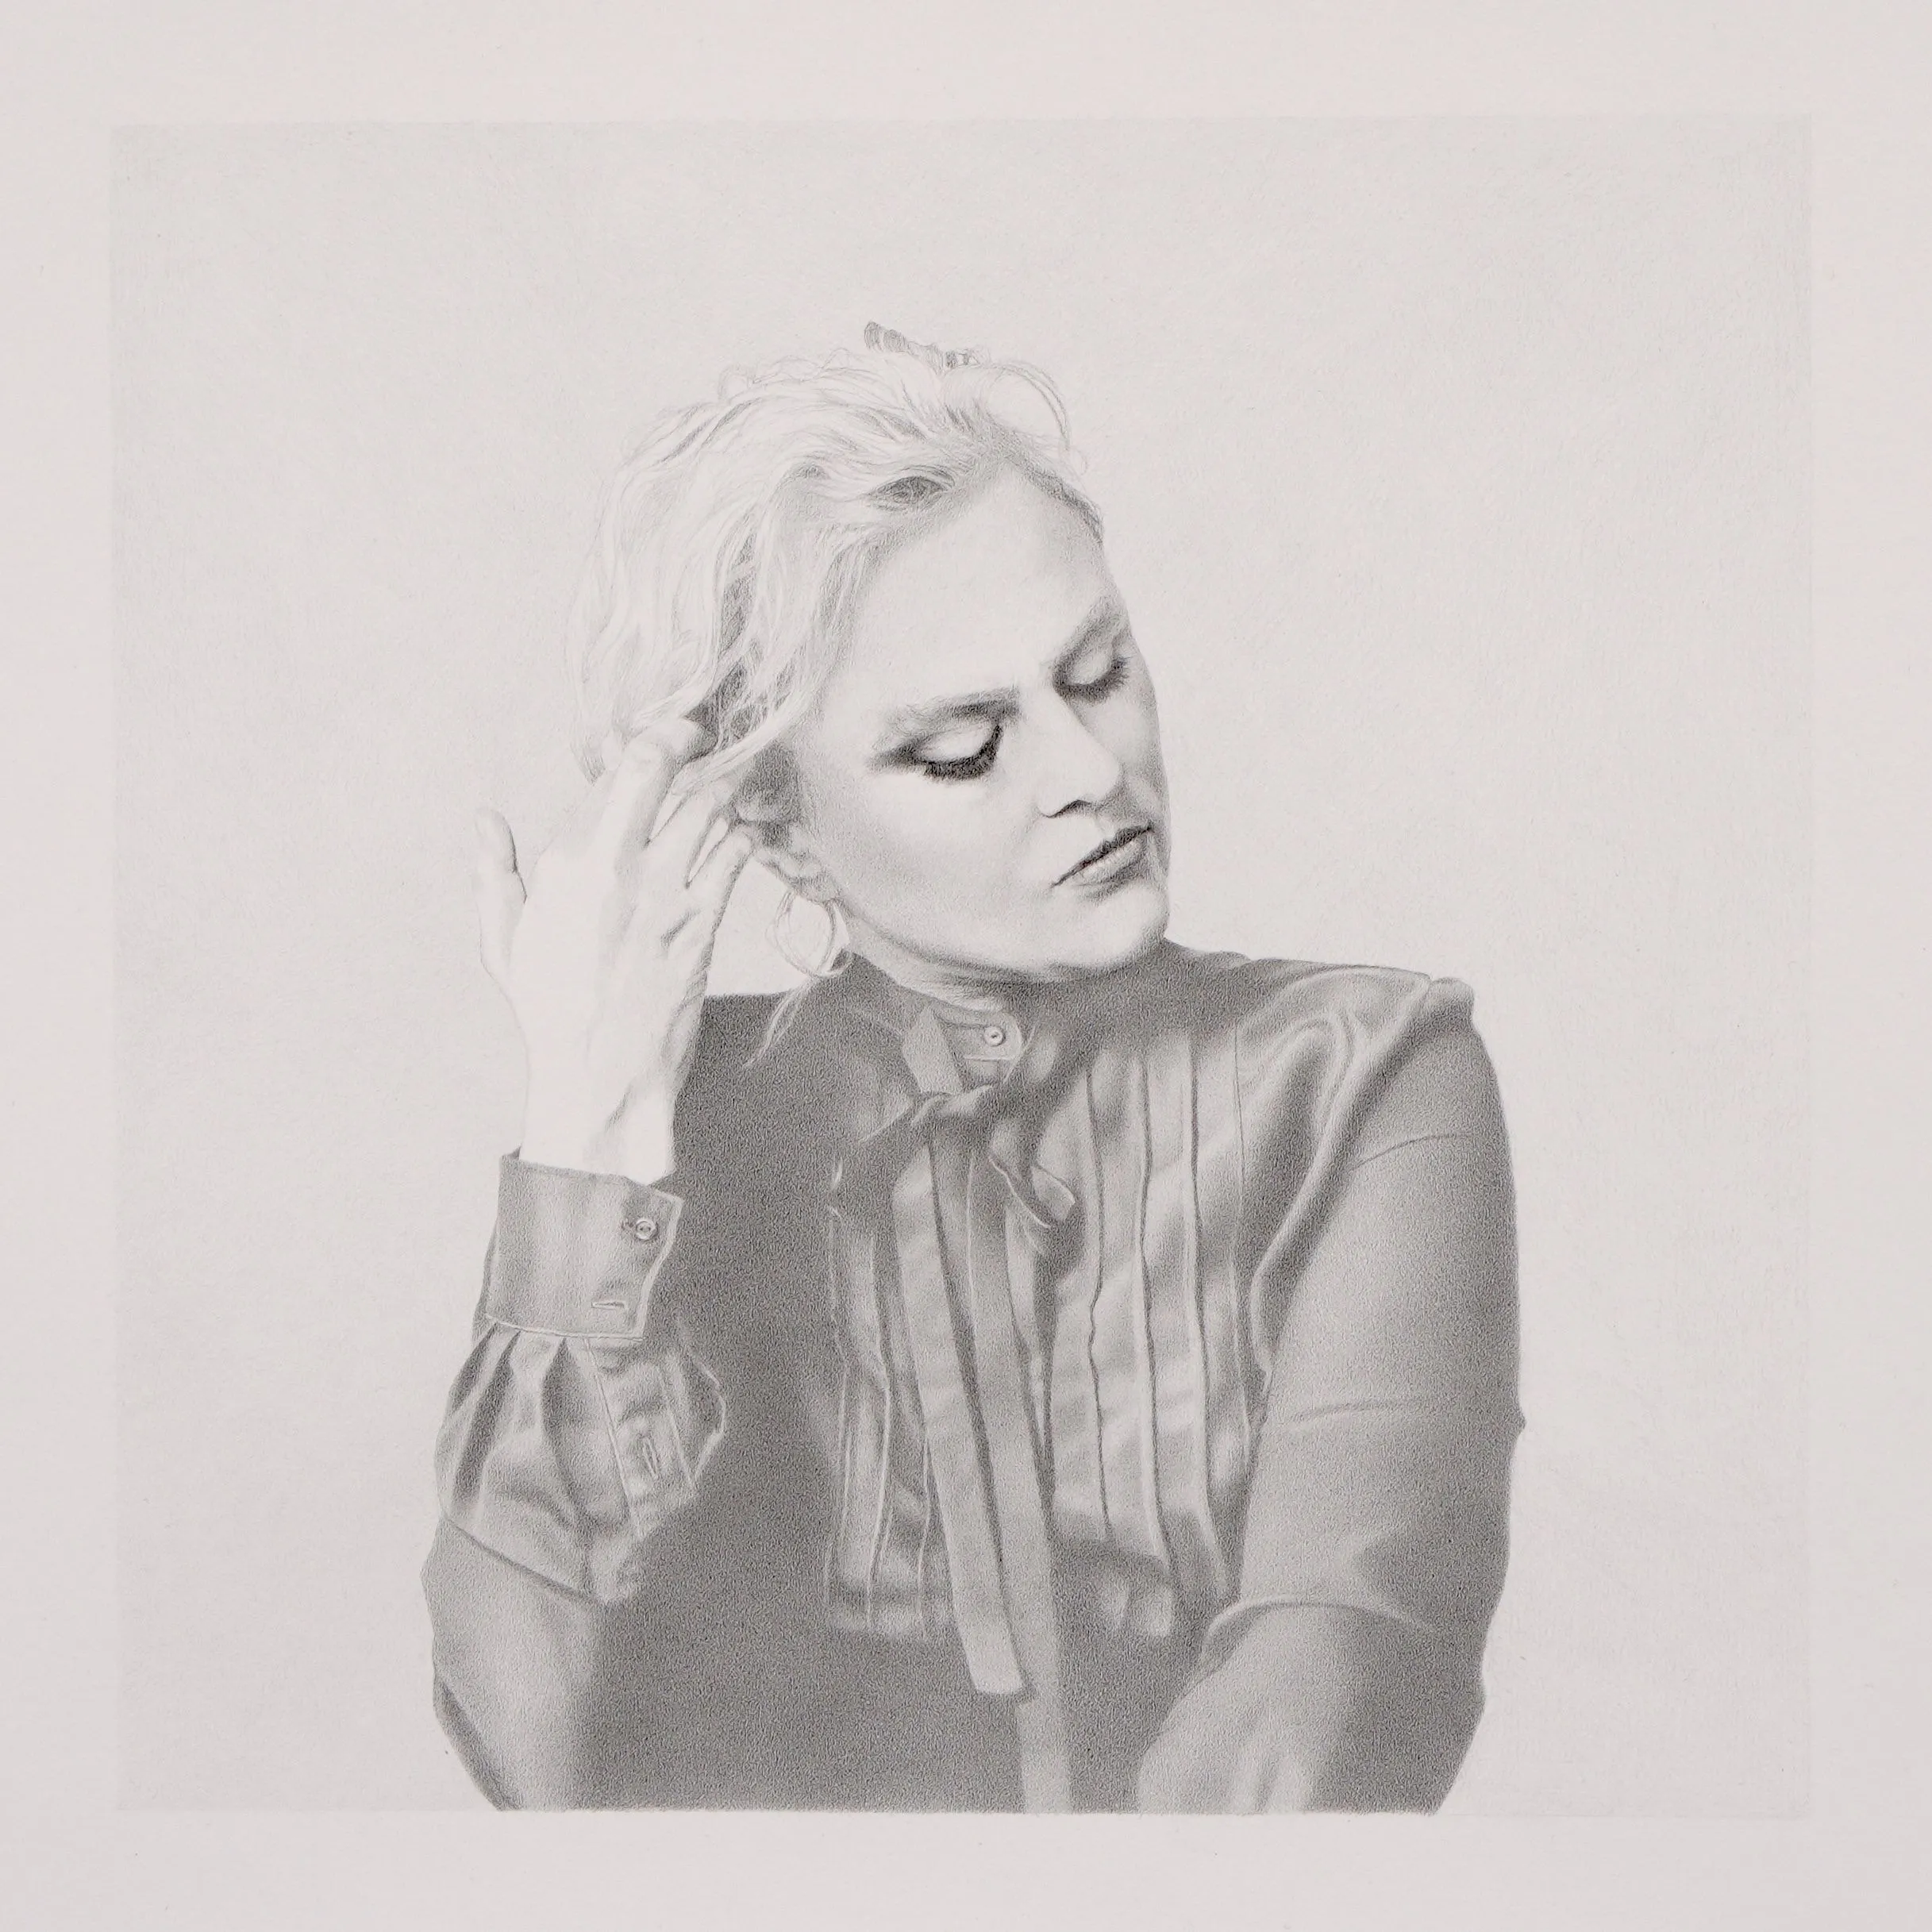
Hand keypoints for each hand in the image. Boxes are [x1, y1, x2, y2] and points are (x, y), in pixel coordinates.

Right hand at [472, 719, 754, 1184]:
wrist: (603, 1074)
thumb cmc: (551, 1010)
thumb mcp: (505, 941)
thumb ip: (495, 874)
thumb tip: (485, 822)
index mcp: (569, 863)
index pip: (621, 770)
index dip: (648, 738)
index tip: (662, 731)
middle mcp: (620, 868)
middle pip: (670, 772)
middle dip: (692, 743)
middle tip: (703, 738)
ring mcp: (669, 895)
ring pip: (710, 808)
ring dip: (722, 785)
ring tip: (724, 778)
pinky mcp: (705, 926)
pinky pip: (736, 857)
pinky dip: (743, 833)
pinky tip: (740, 832)